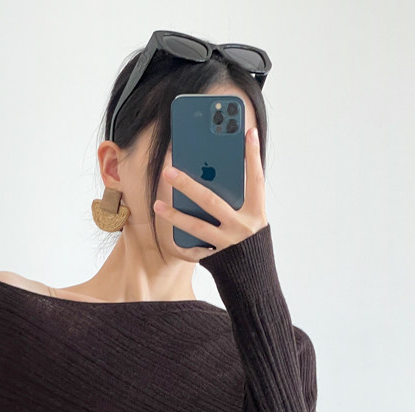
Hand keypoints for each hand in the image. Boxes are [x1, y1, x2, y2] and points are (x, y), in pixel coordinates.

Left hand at [153, 126, 267, 262]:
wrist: (253, 276)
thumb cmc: (249, 240)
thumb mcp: (251, 216)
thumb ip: (238, 197)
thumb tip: (213, 171)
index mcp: (256, 212)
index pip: (255, 180)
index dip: (253, 156)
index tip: (247, 132)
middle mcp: (243, 227)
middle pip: (211, 202)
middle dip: (187, 185)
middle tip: (167, 171)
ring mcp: (228, 243)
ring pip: (197, 227)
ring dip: (175, 215)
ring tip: (157, 204)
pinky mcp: (217, 258)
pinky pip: (194, 250)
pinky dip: (180, 241)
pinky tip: (165, 232)